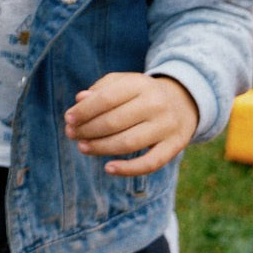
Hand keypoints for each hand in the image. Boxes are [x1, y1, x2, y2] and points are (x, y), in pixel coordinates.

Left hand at [64, 72, 198, 176]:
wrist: (184, 101)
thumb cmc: (141, 93)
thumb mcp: (123, 83)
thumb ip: (101, 89)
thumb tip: (80, 100)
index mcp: (140, 84)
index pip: (106, 99)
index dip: (84, 111)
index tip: (68, 119)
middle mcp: (156, 104)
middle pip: (114, 122)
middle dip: (88, 130)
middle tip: (71, 134)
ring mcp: (167, 126)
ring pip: (128, 143)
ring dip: (101, 148)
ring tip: (83, 147)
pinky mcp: (175, 146)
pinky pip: (151, 163)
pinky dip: (129, 169)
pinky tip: (108, 168)